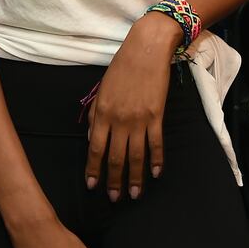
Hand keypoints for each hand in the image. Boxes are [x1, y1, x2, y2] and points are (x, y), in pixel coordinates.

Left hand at [85, 13, 176, 200]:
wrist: (147, 49)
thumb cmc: (122, 66)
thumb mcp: (101, 88)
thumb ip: (95, 114)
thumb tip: (92, 137)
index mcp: (102, 112)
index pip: (96, 148)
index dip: (93, 169)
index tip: (92, 185)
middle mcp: (119, 119)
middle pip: (115, 157)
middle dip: (113, 180)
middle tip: (114, 198)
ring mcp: (139, 119)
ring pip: (135, 155)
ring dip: (135, 178)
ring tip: (134, 194)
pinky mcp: (156, 115)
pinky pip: (156, 143)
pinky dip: (157, 160)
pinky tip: (156, 173)